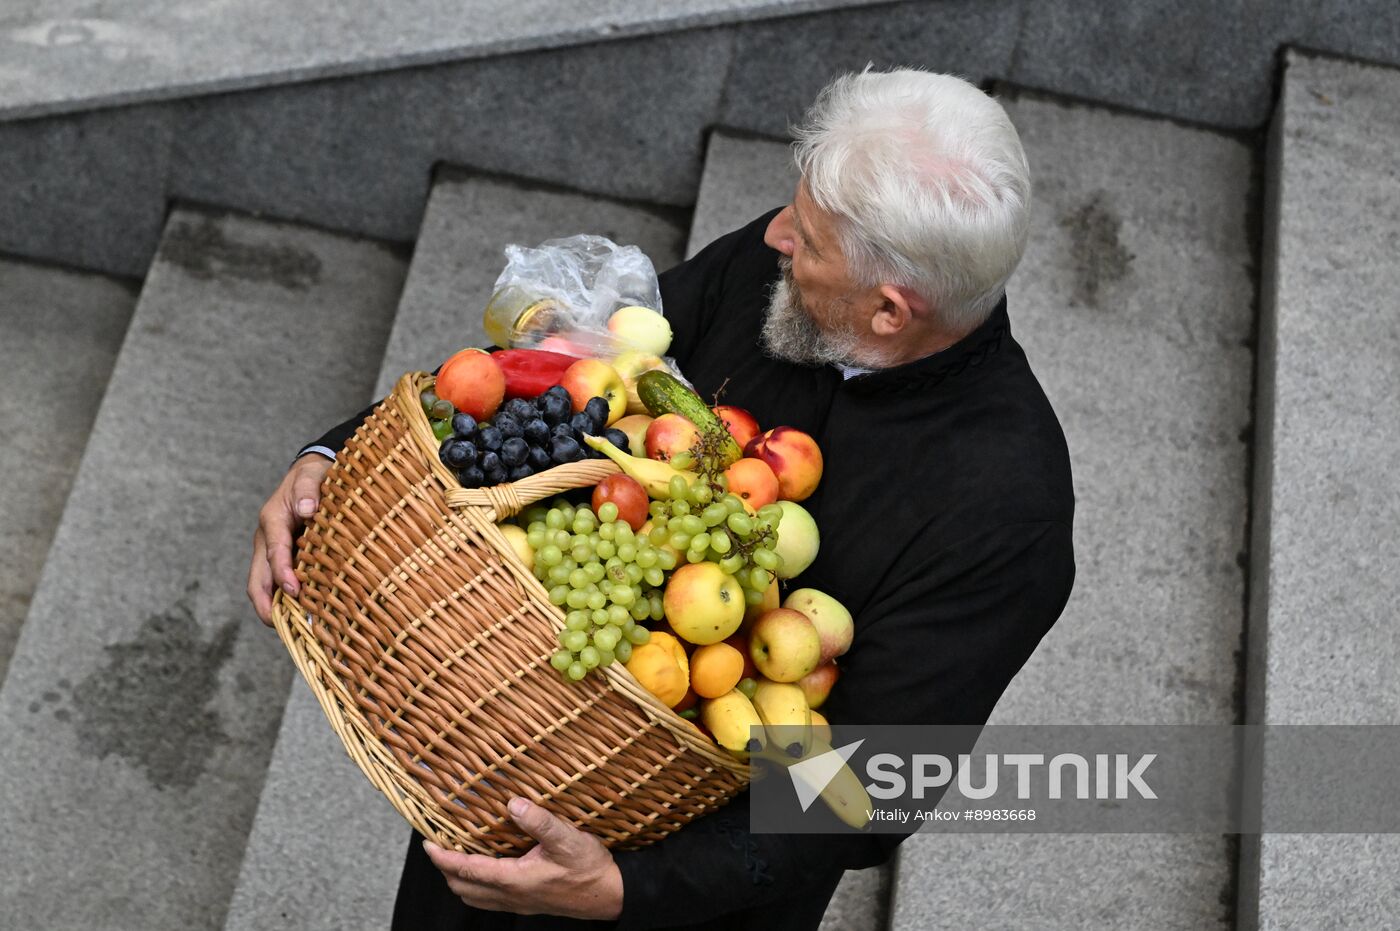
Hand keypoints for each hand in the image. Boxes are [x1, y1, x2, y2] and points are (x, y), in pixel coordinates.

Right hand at [247, 453, 332, 624]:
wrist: (309, 473)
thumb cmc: (312, 476)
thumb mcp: (311, 476)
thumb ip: (308, 490)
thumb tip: (307, 510)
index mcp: (272, 520)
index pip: (274, 552)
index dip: (283, 574)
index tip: (296, 591)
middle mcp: (266, 538)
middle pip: (257, 578)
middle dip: (265, 604)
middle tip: (280, 627)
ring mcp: (271, 549)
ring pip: (264, 583)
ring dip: (274, 606)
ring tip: (292, 629)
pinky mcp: (282, 555)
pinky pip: (278, 581)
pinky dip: (285, 599)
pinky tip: (302, 614)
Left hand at [423, 797, 623, 920]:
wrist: (610, 895)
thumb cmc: (590, 868)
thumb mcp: (568, 839)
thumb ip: (540, 822)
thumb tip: (513, 804)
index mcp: (514, 880)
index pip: (466, 870)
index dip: (442, 857)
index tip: (427, 843)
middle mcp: (511, 895)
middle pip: (462, 888)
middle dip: (445, 869)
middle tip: (438, 846)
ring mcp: (518, 903)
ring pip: (474, 897)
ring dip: (459, 878)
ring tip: (455, 856)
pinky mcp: (527, 904)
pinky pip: (488, 900)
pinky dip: (476, 885)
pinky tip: (485, 869)